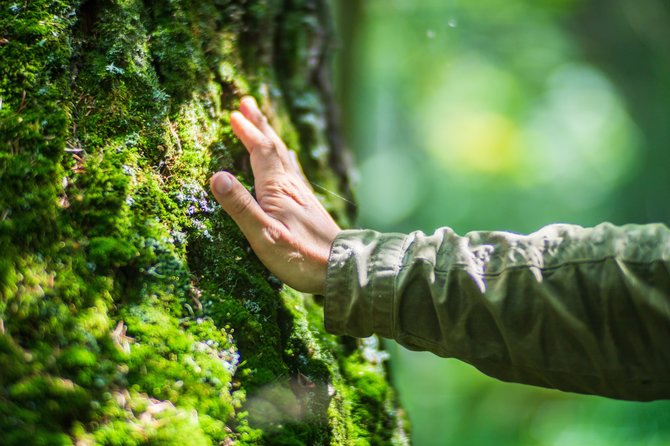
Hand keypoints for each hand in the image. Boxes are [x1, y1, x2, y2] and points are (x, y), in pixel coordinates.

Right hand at [210, 97, 340, 293]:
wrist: (342, 268)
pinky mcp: (309, 205)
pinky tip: (289, 159)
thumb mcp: (264, 235)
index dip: (248, 132)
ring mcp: (302, 195)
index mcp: (278, 189)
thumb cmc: (300, 256)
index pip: (260, 152)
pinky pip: (293, 171)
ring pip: (284, 157)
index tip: (234, 114)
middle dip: (260, 125)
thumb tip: (217, 176)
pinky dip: (285, 158)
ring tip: (264, 124)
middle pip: (274, 147)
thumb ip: (241, 207)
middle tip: (247, 102)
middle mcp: (292, 185)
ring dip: (271, 138)